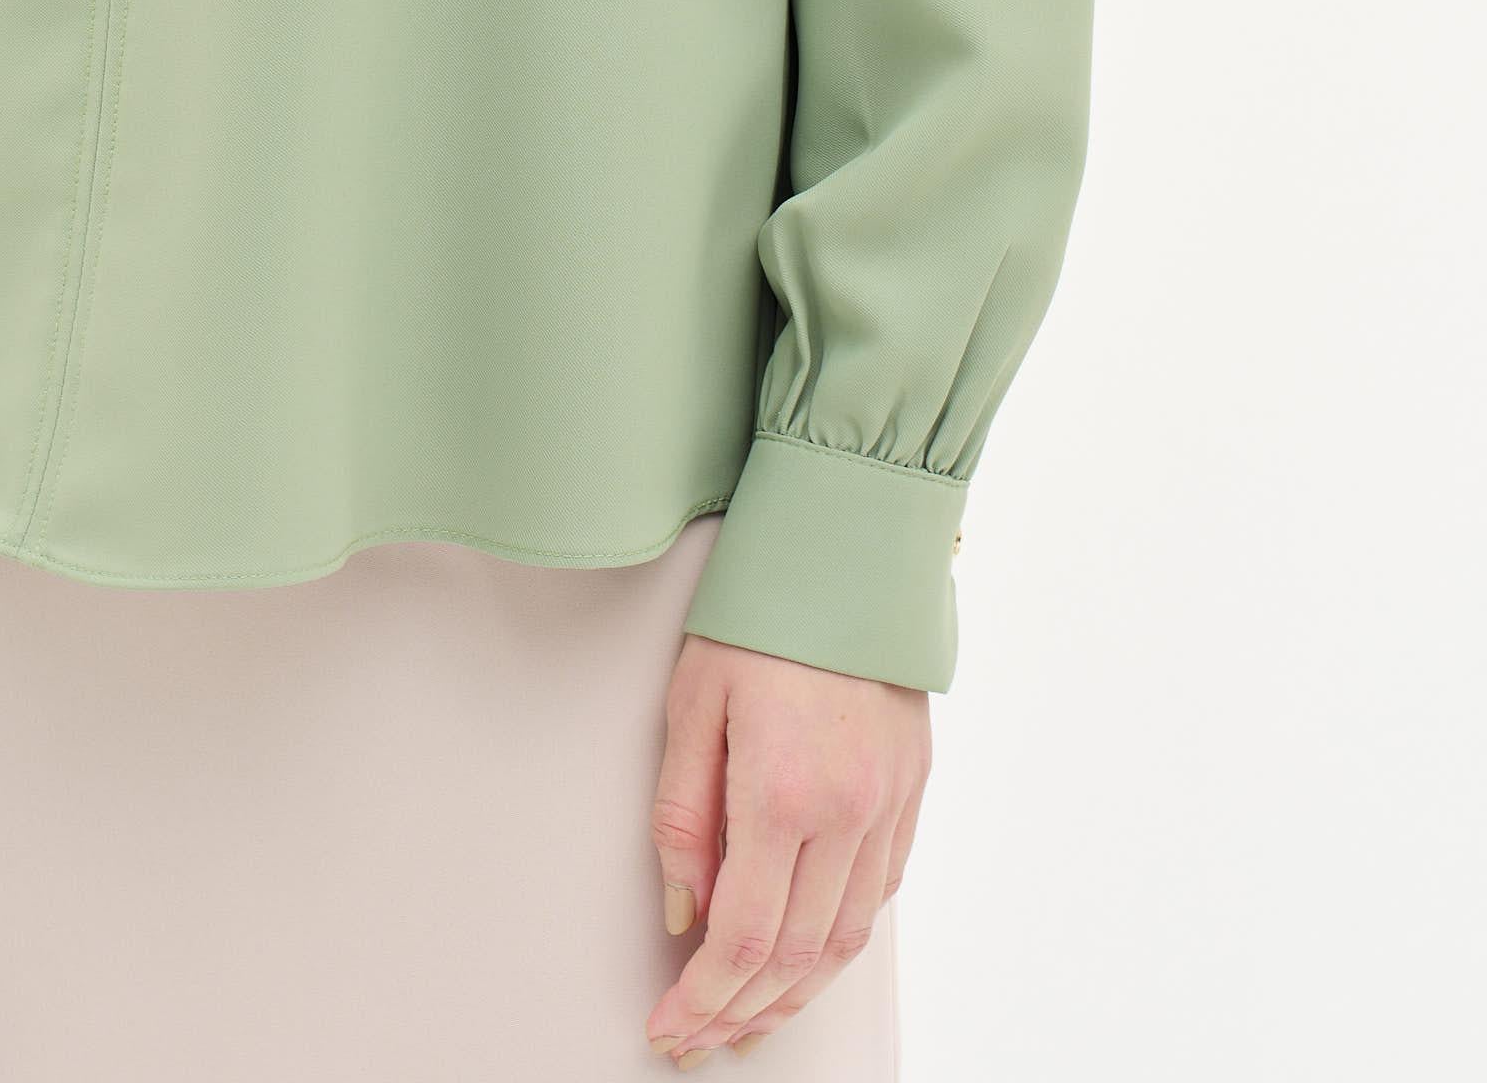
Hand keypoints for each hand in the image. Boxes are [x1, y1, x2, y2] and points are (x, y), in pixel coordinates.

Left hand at [644, 633, 927, 1061]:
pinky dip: (841, 939)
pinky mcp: (912, 789)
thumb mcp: (691, 704)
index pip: (745, 940)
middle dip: (742, 1012)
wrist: (847, 549)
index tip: (671, 1024)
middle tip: (698, 1037)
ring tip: (750, 1018)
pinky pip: (880, 891)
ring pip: (847, 939)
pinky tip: (809, 952)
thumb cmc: (759, 613)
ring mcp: (889, 805)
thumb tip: (683, 911)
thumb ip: (684, 817)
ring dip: (796, 993)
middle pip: (798, 959)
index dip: (705, 999)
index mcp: (784, 794)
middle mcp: (848, 813)